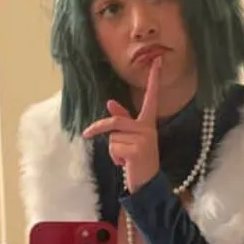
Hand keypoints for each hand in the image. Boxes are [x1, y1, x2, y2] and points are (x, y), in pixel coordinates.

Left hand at [82, 57, 160, 192]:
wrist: (148, 182)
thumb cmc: (138, 158)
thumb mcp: (131, 137)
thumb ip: (123, 119)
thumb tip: (110, 102)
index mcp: (148, 122)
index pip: (151, 97)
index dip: (154, 79)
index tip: (158, 60)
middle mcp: (148, 128)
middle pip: (115, 121)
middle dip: (98, 128)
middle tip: (85, 134)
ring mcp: (144, 139)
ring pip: (112, 137)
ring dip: (112, 150)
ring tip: (125, 158)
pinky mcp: (137, 150)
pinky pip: (113, 148)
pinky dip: (114, 158)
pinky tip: (126, 164)